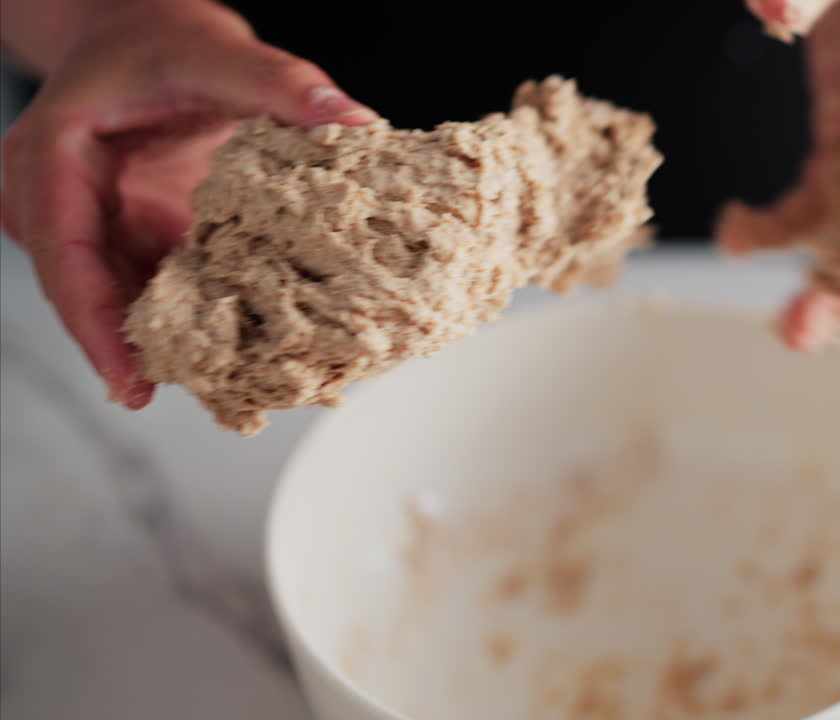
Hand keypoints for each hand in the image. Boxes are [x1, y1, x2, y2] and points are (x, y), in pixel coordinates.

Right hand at [0, 0, 373, 407]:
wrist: (145, 29)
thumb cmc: (163, 37)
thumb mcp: (218, 53)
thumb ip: (280, 85)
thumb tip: (352, 122)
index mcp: (53, 155)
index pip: (64, 254)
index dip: (96, 325)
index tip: (131, 381)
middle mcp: (57, 197)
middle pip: (83, 294)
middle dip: (130, 351)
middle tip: (200, 400)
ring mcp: (90, 220)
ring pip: (116, 299)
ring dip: (164, 341)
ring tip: (226, 388)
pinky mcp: (126, 233)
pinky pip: (147, 285)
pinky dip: (188, 314)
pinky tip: (237, 347)